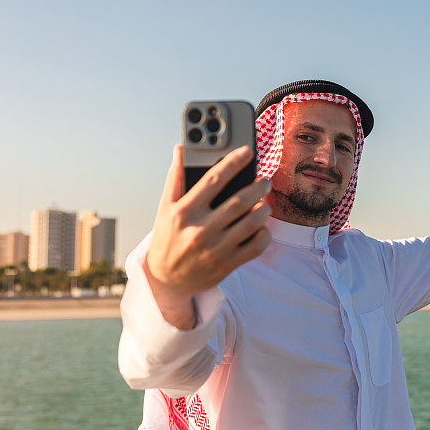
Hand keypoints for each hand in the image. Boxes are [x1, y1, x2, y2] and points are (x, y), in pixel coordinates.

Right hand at [144, 144, 271, 328]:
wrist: (166, 280)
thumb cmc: (168, 238)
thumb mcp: (165, 208)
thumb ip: (175, 178)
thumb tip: (181, 148)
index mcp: (184, 212)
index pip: (212, 180)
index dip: (232, 163)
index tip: (247, 152)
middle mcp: (200, 230)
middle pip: (239, 202)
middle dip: (257, 187)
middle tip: (264, 181)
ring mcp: (215, 250)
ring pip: (251, 223)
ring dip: (264, 209)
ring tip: (264, 203)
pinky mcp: (227, 265)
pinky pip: (256, 246)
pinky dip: (264, 234)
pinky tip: (262, 226)